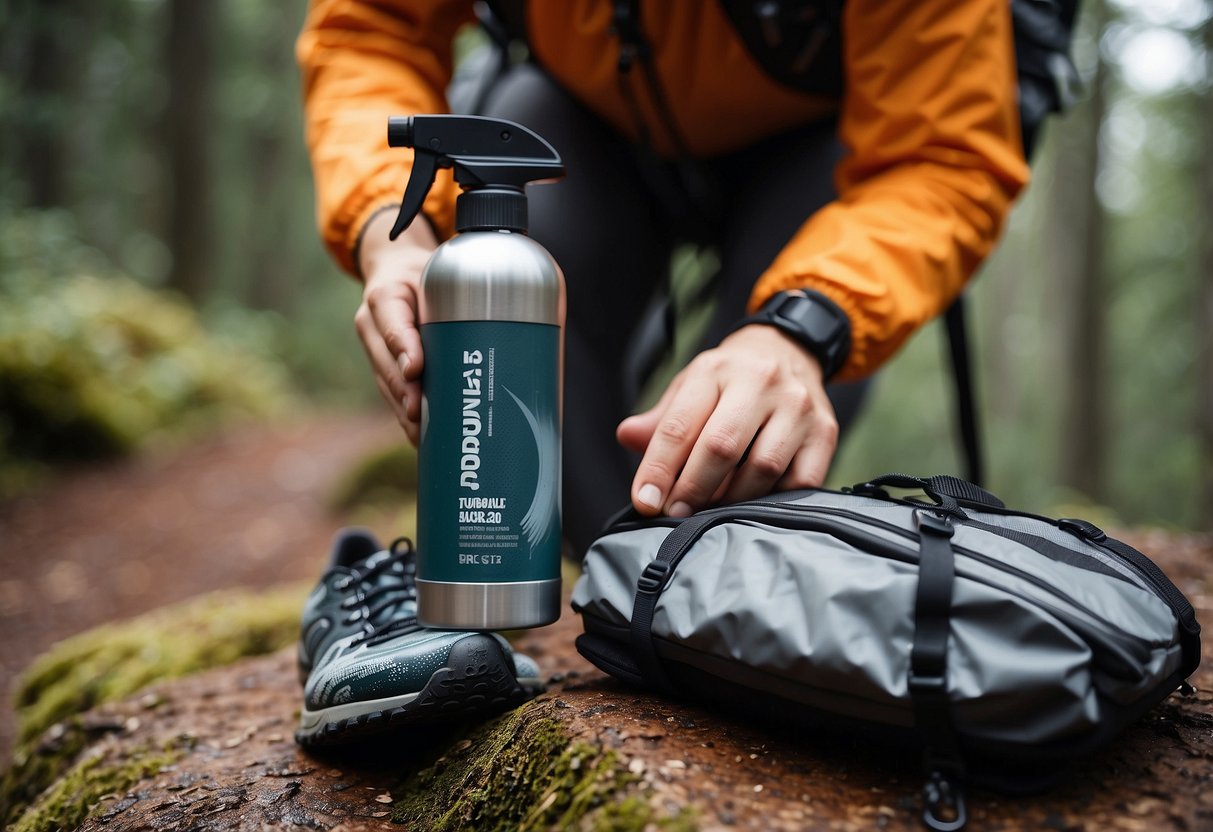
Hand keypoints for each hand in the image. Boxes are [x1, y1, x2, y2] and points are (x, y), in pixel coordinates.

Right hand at [354, 210, 437, 444]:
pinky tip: (420, 437)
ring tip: (420, 435)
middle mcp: (372, 323)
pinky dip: (404, 415)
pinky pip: (390, 392)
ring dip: (402, 411)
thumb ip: (459, 291)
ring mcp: (373, 347)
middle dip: (403, 391)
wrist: (394, 271)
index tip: (416, 370)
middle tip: (419, 414)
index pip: (393, 322)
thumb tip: (505, 323)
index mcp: (385, 295)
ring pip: (386, 384)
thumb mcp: (437, 272)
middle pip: (385, 363)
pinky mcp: (380, 365)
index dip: (404, 348)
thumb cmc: (425, 274)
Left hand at [616, 324, 838, 516]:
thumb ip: (660, 420)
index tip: (645, 501)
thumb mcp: (689, 388)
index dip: (658, 469)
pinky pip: (800, 481)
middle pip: (721, 448)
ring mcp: (797, 406)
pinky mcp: (825, 431)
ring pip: (761, 468)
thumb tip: (627, 437)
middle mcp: (759, 382)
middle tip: (676, 514)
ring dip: (731, 500)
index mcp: (714, 370)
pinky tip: (753, 502)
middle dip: (692, 490)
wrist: (788, 350)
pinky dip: (773, 500)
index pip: (679, 425)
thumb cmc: (729, 379)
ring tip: (711, 510)